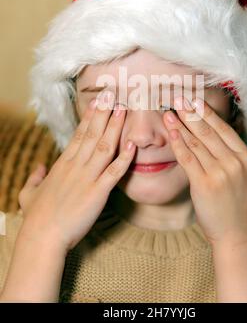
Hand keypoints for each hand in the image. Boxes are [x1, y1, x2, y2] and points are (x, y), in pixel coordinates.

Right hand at [18, 93, 135, 251]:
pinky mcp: (98, 192)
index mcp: (62, 164)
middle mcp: (76, 166)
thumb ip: (34, 178)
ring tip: (124, 109)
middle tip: (113, 94)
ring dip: (115, 127)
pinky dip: (125, 157)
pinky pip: (114, 171)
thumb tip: (38, 168)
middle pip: (92, 134)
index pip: (79, 134)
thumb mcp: (29, 194)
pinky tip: (133, 144)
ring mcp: (87, 177)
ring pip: (104, 146)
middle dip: (104, 113)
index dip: (90, 116)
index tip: (98, 102)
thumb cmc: (36, 217)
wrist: (42, 237)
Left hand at [162, 96, 246, 247]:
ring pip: (196, 143)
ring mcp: (219, 173)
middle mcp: (234, 163)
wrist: (238, 236)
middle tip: (177, 98)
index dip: (207, 113)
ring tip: (168, 112)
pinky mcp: (203, 185)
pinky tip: (171, 132)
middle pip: (208, 132)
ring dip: (180, 126)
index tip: (195, 100)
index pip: (224, 129)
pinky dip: (178, 144)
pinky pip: (188, 159)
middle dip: (190, 113)